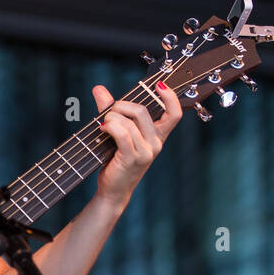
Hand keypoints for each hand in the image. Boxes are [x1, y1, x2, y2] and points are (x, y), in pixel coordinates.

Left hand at [91, 82, 181, 209]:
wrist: (113, 189)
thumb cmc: (117, 160)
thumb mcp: (118, 133)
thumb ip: (111, 110)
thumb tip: (98, 89)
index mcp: (158, 136)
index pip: (175, 113)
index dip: (170, 96)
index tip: (158, 85)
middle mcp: (156, 143)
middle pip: (142, 111)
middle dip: (121, 106)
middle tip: (109, 112)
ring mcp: (146, 152)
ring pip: (129, 122)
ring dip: (111, 118)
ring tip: (103, 124)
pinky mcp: (133, 158)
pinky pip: (122, 133)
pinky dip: (110, 127)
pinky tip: (102, 129)